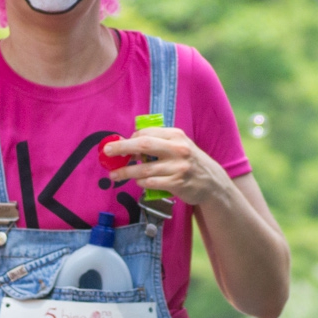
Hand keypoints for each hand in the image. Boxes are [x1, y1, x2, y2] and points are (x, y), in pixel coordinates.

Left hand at [102, 127, 232, 206]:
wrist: (212, 183)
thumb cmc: (189, 162)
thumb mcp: (179, 146)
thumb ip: (159, 143)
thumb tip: (129, 145)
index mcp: (176, 136)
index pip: (147, 133)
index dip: (130, 139)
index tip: (119, 145)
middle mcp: (178, 149)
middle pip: (143, 146)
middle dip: (122, 148)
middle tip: (106, 152)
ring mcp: (178, 167)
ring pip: (144, 169)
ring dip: (126, 172)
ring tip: (114, 175)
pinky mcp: (177, 184)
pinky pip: (152, 183)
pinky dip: (142, 183)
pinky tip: (138, 182)